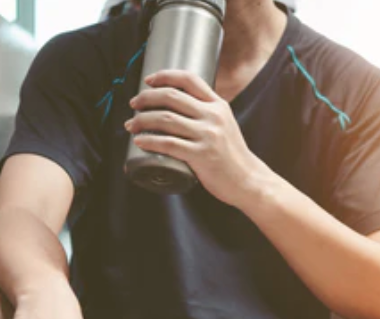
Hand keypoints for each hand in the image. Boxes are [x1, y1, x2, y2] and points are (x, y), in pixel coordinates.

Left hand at [125, 70, 268, 207]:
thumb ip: (206, 114)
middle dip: (147, 98)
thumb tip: (177, 107)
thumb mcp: (224, 125)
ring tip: (131, 125)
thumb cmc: (231, 155)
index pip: (189, 79)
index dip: (165, 76)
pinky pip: (169, 144)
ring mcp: (207, 136)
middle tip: (133, 104)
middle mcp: (213, 116)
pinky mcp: (201, 156)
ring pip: (166, 119)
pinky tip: (139, 141)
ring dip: (143, 120)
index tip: (148, 80)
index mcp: (218, 105)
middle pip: (172, 97)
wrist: (248, 180)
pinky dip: (150, 141)